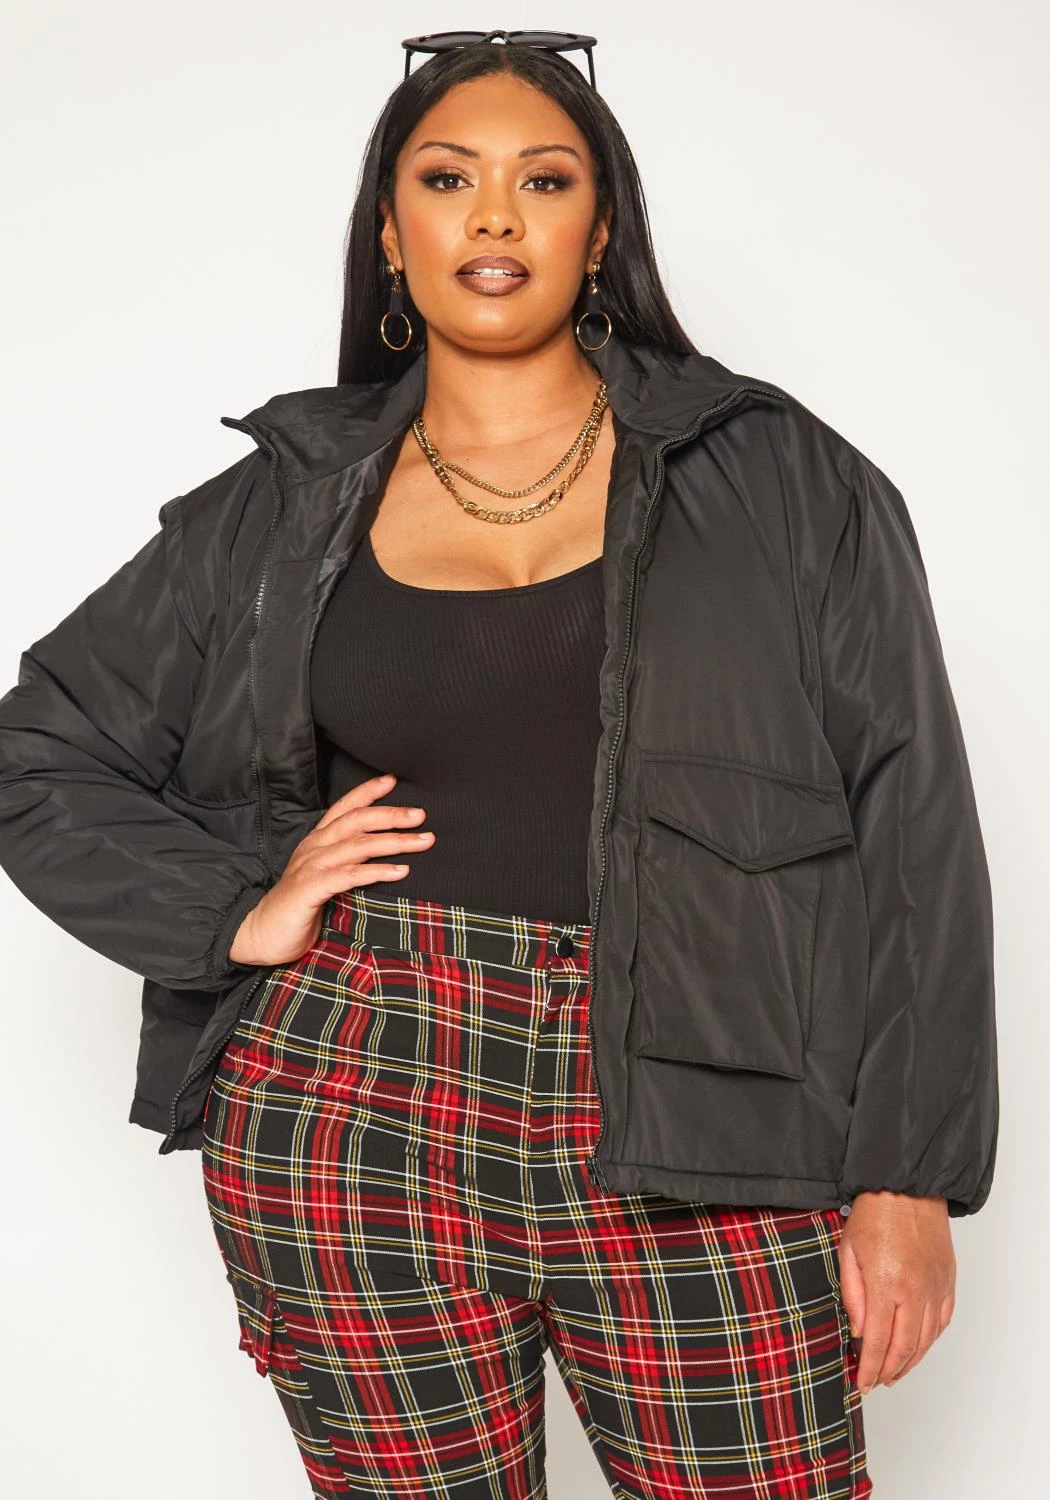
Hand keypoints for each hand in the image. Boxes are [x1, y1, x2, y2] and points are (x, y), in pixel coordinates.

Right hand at [227, 773, 432, 965]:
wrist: (263, 933)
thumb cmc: (300, 907)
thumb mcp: (324, 876)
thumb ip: (346, 861)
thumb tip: (383, 854)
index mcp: (317, 841)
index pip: (344, 808)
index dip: (367, 792)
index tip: (393, 781)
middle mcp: (314, 847)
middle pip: (356, 821)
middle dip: (391, 815)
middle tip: (421, 815)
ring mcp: (311, 866)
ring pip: (358, 846)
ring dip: (393, 841)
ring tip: (422, 841)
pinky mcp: (310, 889)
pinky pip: (348, 875)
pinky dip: (376, 871)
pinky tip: (400, 871)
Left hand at [838, 1190, 955, 1394]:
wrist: (906, 1189)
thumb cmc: (873, 1215)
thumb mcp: (848, 1252)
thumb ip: (852, 1295)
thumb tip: (858, 1332)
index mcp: (886, 1284)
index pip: (877, 1341)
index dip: (869, 1368)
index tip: (862, 1383)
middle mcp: (915, 1291)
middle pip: (904, 1348)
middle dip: (889, 1371)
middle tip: (876, 1381)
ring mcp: (935, 1287)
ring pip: (926, 1340)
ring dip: (910, 1361)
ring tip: (894, 1372)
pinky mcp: (948, 1281)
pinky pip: (942, 1321)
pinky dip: (930, 1340)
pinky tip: (918, 1347)